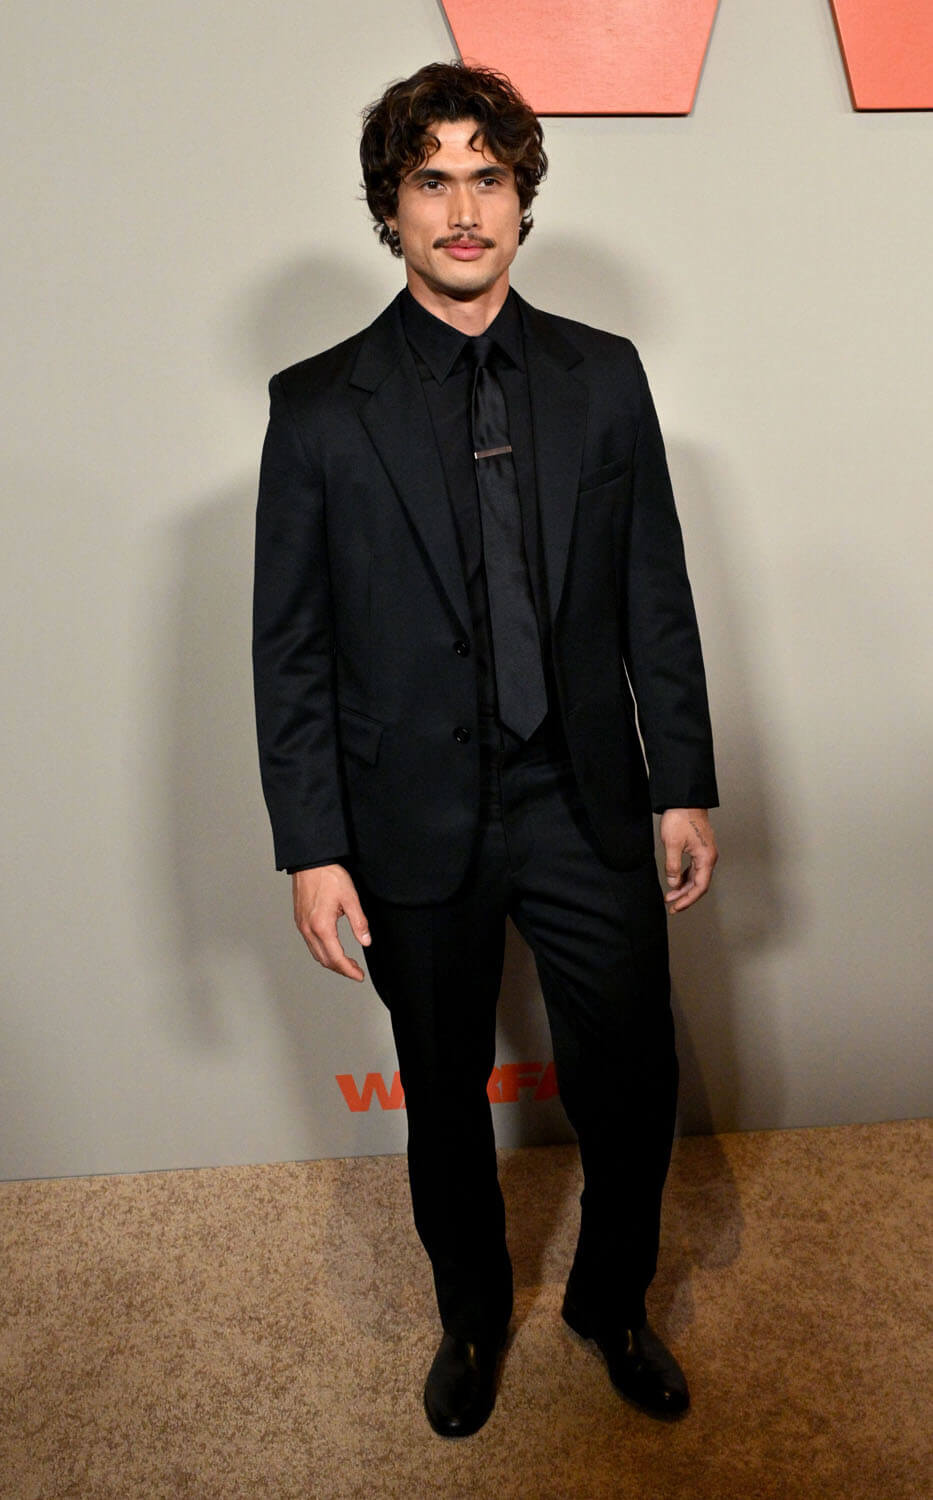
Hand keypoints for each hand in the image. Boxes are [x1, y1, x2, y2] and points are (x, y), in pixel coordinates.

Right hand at [292, 864, 370, 980]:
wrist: (310, 861)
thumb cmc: (329, 876)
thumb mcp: (350, 898)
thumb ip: (359, 922)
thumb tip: (366, 941)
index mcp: (322, 926)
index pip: (336, 958)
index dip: (349, 970)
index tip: (359, 976)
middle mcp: (308, 929)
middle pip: (324, 960)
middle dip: (341, 969)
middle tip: (356, 971)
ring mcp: (302, 926)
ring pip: (316, 953)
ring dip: (331, 961)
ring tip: (347, 962)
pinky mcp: (299, 920)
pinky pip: (310, 944)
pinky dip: (322, 951)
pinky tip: (332, 947)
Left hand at [660, 809, 717, 913]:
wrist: (684, 800)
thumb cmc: (680, 818)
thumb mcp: (672, 844)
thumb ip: (673, 866)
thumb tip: (673, 883)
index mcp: (706, 858)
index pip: (699, 887)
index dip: (688, 900)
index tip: (676, 908)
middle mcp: (709, 857)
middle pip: (699, 884)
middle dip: (685, 896)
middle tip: (671, 905)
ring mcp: (705, 853)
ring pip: (697, 877)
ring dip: (684, 888)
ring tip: (670, 896)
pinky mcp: (700, 848)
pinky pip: (694, 868)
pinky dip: (685, 877)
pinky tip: (676, 881)